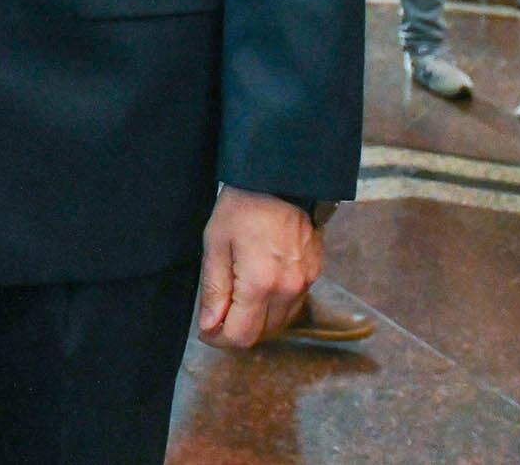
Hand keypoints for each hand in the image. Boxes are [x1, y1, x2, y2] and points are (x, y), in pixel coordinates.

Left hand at [196, 187, 321, 348]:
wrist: (280, 180)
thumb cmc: (241, 207)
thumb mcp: (215, 244)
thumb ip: (214, 289)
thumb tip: (209, 326)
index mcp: (260, 283)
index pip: (242, 335)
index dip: (219, 339)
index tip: (205, 331)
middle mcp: (288, 289)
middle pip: (262, 334)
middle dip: (236, 331)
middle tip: (216, 315)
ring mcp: (305, 283)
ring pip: (280, 323)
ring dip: (256, 321)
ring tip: (235, 300)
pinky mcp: (314, 274)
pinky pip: (293, 305)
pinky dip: (273, 306)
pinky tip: (258, 288)